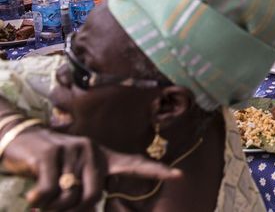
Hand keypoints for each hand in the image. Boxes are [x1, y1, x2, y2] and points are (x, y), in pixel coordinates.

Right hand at [2, 126, 180, 209]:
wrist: (24, 140)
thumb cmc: (53, 165)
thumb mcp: (74, 176)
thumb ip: (85, 191)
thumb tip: (87, 209)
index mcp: (104, 157)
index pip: (134, 165)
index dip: (156, 172)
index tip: (179, 176)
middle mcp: (93, 151)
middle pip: (92, 196)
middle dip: (72, 209)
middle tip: (55, 207)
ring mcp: (73, 150)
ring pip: (68, 197)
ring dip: (52, 205)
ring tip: (44, 196)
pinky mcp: (50, 154)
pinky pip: (49, 191)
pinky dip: (40, 199)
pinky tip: (33, 196)